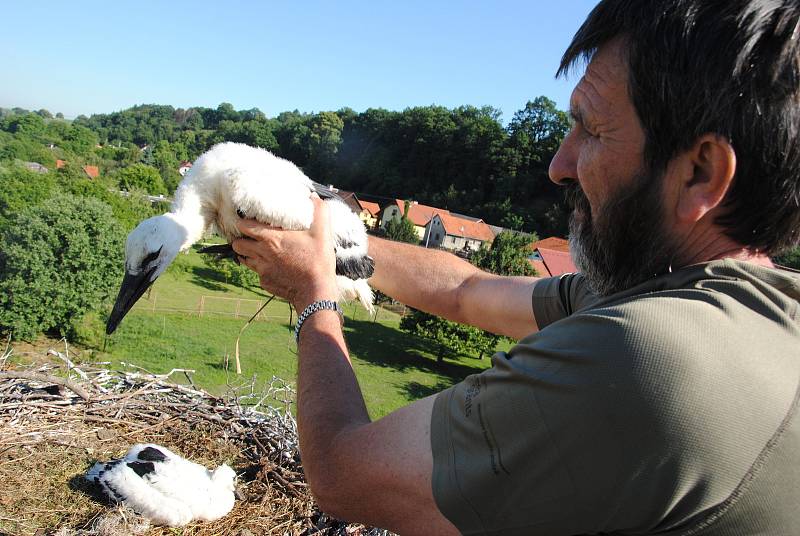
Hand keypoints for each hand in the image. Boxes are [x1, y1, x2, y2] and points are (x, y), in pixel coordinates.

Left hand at [231, 196, 337, 310]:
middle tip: (251, 236)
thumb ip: (318, 210)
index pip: (243, 226)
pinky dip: (261, 269)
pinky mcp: (265, 282)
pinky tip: (273, 267)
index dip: (243, 222)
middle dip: (241, 238)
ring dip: (248, 253)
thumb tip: (313, 196)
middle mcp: (261, 254)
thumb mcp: (323, 232)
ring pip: (243, 259)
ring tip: (259, 250)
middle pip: (237, 244)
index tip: (248, 220)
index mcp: (271, 238)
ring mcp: (261, 270)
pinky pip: (257, 273)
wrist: (316, 292)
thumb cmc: (318, 261)